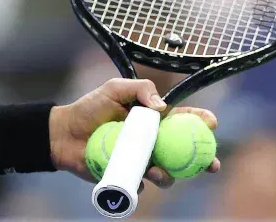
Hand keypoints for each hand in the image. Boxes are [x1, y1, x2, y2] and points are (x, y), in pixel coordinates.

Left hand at [49, 78, 219, 190]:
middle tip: (210, 164)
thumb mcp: (114, 89)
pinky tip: (136, 178)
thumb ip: (139, 89)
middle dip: (205, 160)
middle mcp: (152, 142)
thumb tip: (161, 107)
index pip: (184, 120)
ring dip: (169, 176)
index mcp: (153, 120)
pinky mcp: (128, 177)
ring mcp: (142, 161)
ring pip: (167, 174)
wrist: (64, 133)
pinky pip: (143, 186)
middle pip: (185, 153)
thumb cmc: (90, 108)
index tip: (211, 123)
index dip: (201, 121)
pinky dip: (143, 184)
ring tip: (155, 170)